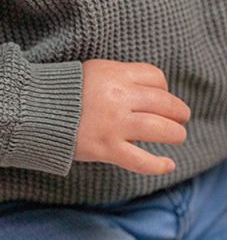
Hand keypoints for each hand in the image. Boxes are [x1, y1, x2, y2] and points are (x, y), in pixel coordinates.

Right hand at [75, 60, 189, 174]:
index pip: (157, 79)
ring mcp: (114, 124)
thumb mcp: (94, 73)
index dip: (165, 90)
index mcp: (115, 74)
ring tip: (177, 136)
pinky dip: (159, 165)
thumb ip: (122, 80)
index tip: (160, 99)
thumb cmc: (65, 92)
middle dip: (180, 112)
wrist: (33, 110)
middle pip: (166, 104)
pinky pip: (141, 161)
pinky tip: (169, 165)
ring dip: (176, 134)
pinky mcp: (107, 148)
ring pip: (161, 129)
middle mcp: (118, 97)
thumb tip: (157, 94)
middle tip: (180, 119)